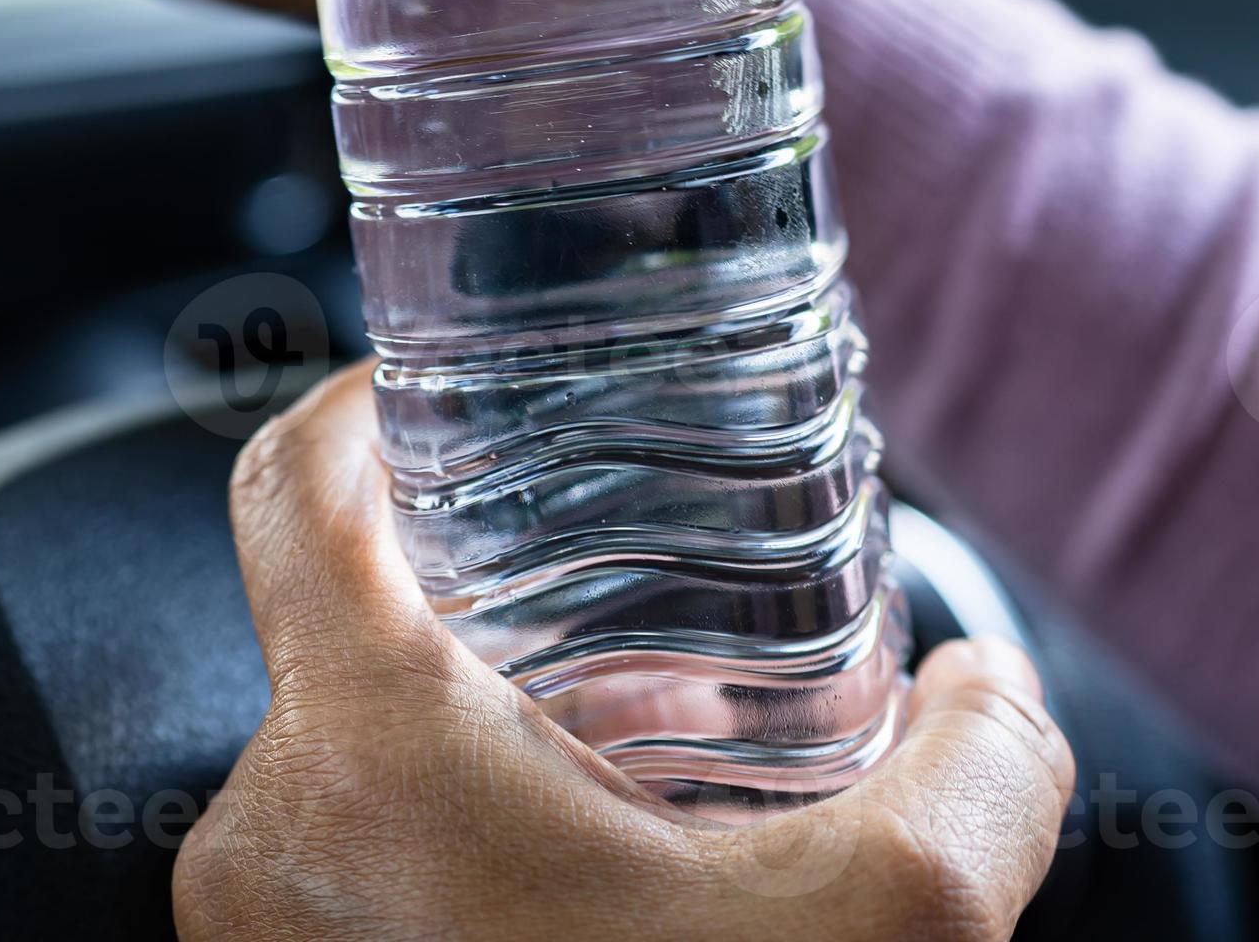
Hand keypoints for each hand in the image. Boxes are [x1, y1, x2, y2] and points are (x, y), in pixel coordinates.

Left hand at [175, 369, 1075, 941]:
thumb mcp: (890, 928)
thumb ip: (979, 771)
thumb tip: (991, 698)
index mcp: (360, 760)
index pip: (288, 485)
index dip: (363, 394)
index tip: (438, 372)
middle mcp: (267, 845)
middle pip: (337, 623)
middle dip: (478, 588)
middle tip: (599, 575)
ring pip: (346, 760)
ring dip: (474, 726)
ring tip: (620, 742)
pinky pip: (345, 869)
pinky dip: (451, 840)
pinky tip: (587, 879)